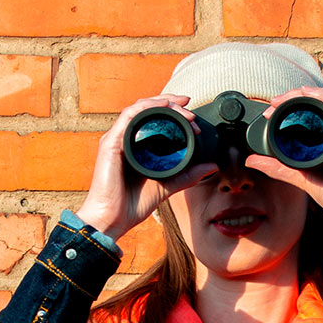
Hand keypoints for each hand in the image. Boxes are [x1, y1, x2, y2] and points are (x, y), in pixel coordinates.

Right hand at [75, 95, 218, 241]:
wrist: (113, 219)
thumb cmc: (132, 205)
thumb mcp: (167, 186)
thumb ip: (187, 175)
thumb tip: (211, 166)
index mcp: (136, 146)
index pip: (153, 119)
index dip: (173, 112)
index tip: (193, 117)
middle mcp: (125, 139)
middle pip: (147, 109)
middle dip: (170, 103)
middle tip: (190, 109)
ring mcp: (116, 139)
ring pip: (139, 109)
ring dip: (162, 103)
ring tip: (181, 107)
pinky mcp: (110, 143)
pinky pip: (128, 116)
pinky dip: (146, 108)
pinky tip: (161, 106)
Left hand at [243, 86, 322, 230]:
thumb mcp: (302, 177)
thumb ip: (279, 167)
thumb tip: (252, 161)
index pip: (316, 110)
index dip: (293, 104)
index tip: (271, 111)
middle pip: (320, 100)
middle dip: (294, 97)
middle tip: (272, 105)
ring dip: (303, 95)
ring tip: (281, 101)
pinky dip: (319, 98)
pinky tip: (304, 96)